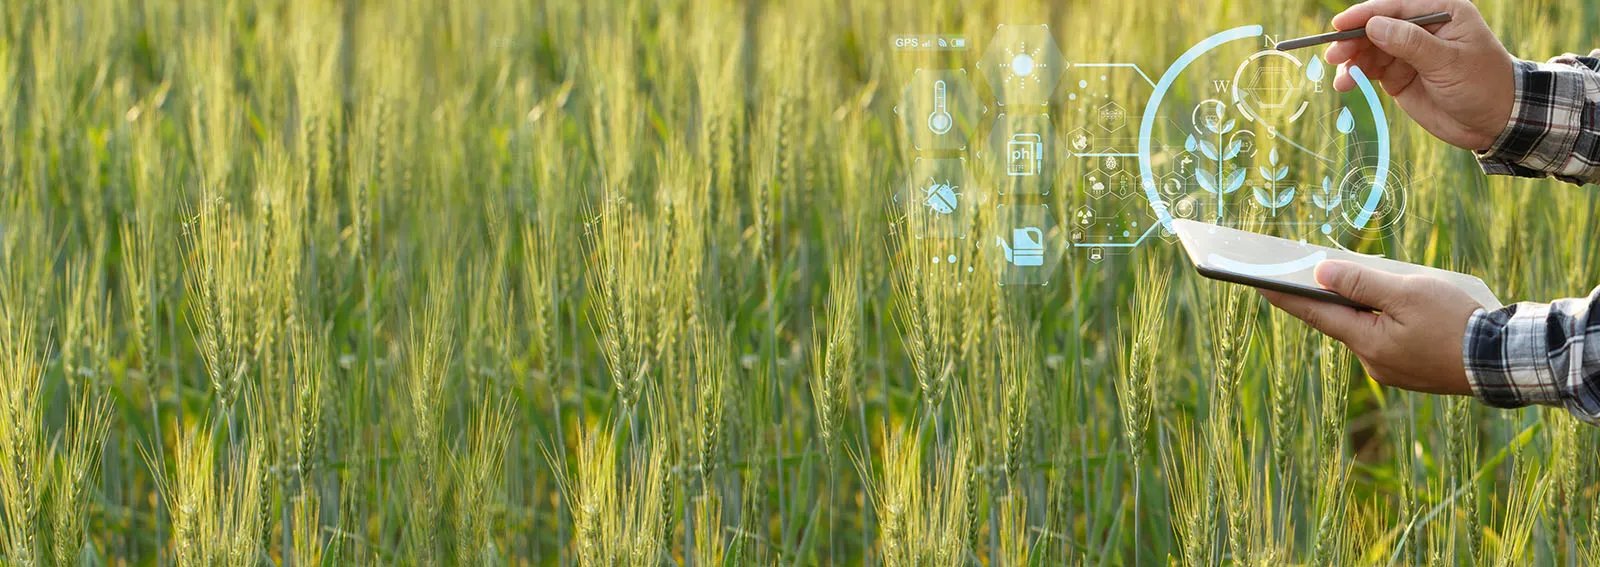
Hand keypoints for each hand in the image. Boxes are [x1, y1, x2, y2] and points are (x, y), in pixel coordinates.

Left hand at [1256, 260, 1480, 395]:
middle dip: (1329, 296)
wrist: (1502, 362)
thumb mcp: (1408, 294)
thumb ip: (1362, 283)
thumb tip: (1321, 273)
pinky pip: (1387, 339)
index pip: (1314, 313)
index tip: (1257, 282)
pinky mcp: (1410, 370)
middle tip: (1308, 270)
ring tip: (1369, 281)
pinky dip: (1385, 320)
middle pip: (1340, 320)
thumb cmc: (1457, 324)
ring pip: (1366, 328)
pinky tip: (1400, 306)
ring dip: (1364, 307)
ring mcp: (1391, 369)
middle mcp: (1372, 361)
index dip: (1284, 296)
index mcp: (1366, 342)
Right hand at [1325, 0, 1516, 151]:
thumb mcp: (1450, 62)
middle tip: (1334, 55)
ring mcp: (1408, 52)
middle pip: (1377, 26)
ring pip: (1369, 49)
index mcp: (1441, 11)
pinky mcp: (1399, 75)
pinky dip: (1356, 76)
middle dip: (1353, 40)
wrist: (1495, 122)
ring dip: (1352, 61)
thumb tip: (1374, 26)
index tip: (1340, 26)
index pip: (1396, 6)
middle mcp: (1421, 28)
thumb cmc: (1483, 84)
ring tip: (1341, 77)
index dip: (1366, 14)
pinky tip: (1346, 84)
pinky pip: (1371, 70)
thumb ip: (1412, 43)